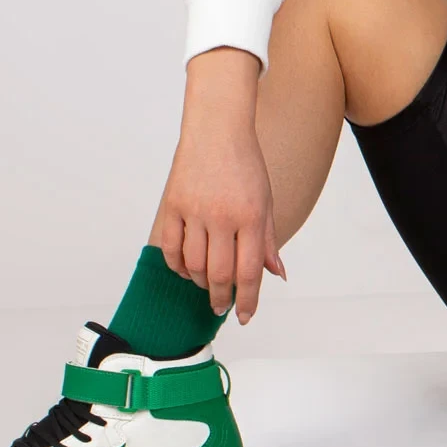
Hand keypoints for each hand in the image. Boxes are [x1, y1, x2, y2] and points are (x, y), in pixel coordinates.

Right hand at [151, 48, 284, 324]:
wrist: (217, 129)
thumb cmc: (246, 166)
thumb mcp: (267, 202)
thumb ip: (268, 241)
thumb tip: (276, 275)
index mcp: (251, 217)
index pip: (250, 271)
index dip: (248, 300)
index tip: (245, 317)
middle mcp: (222, 216)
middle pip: (219, 274)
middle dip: (221, 298)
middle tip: (221, 307)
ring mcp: (194, 210)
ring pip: (193, 264)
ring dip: (200, 282)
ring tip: (206, 285)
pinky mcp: (172, 204)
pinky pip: (170, 246)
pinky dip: (177, 265)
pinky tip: (186, 269)